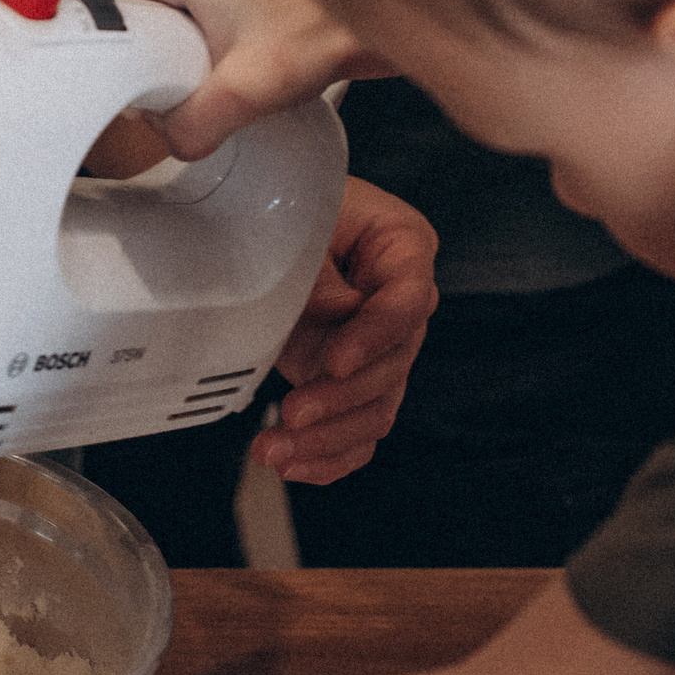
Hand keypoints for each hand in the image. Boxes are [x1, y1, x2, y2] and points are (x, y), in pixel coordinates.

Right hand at [69, 0, 389, 160]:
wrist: (362, 17)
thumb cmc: (316, 33)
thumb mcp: (249, 90)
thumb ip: (195, 124)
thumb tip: (166, 142)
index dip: (68, 26)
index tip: (71, 69)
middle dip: (104, 43)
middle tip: (118, 88)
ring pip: (129, 2)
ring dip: (133, 45)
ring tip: (153, 82)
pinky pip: (156, 5)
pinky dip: (157, 40)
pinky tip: (178, 70)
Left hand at [256, 178, 436, 482]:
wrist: (267, 224)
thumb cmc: (288, 208)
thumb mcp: (299, 226)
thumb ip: (320, 273)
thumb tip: (337, 316)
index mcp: (404, 248)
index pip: (407, 302)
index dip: (374, 337)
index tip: (334, 362)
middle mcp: (403, 305)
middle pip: (394, 366)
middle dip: (341, 398)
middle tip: (293, 412)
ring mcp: (380, 349)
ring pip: (377, 408)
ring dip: (328, 438)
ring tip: (274, 450)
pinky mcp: (355, 382)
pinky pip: (357, 431)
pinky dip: (328, 456)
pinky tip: (291, 466)